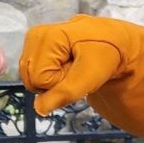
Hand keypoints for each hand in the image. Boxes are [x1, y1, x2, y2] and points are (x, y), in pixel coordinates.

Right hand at [16, 19, 131, 116]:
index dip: (58, 82)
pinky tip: (64, 64)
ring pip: (29, 76)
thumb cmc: (106, 55)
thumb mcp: (91, 76)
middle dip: (52, 82)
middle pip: (30, 77)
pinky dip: (48, 74)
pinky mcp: (36, 45)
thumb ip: (65, 92)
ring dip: (50, 79)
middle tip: (73, 70)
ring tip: (71, 67)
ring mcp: (35, 39)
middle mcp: (38, 34)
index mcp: (50, 35)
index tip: (77, 70)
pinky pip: (32, 71)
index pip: (39, 78)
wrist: (114, 42)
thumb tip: (39, 108)